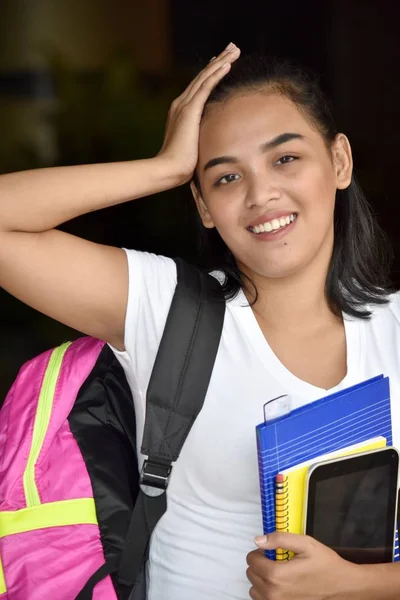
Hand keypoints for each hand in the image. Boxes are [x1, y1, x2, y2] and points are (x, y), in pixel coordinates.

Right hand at [157, 42, 240, 183]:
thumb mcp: (192, 147)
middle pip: (202, 76)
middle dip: (218, 61)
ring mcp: (184, 105)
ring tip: (234, 50)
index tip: (221, 62)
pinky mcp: (190, 110)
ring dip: (221, 62)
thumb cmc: (181, 165)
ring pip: (205, 77)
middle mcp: (181, 104)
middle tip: (231, 47)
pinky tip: (228, 64)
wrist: (169, 169)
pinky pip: (206, 86)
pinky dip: (217, 74)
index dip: (210, 72)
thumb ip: (199, 139)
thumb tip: (210, 144)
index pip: (198, 87)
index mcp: (180, 112)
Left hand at [246, 532, 365, 599]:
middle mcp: (274, 594)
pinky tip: (281, 585)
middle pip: (251, 574)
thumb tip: (258, 540)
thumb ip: (279, 539)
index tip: (271, 551)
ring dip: (261, 579)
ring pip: (254, 590)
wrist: (343, 587)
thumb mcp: (305, 544)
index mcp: (277, 575)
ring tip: (279, 574)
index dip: (260, 552)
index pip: (251, 560)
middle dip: (260, 564)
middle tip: (277, 561)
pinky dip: (267, 592)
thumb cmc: (325, 564)